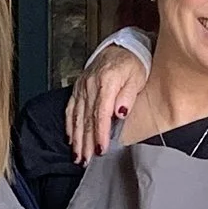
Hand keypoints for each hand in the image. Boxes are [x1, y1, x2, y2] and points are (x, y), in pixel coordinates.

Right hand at [64, 43, 145, 165]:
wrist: (122, 48)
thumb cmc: (133, 64)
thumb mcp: (137, 77)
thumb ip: (128, 96)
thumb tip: (120, 113)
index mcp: (106, 82)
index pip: (101, 113)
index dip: (100, 133)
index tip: (100, 149)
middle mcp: (90, 85)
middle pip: (86, 118)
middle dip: (85, 142)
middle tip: (86, 161)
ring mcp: (82, 87)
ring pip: (77, 117)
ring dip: (77, 138)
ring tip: (78, 156)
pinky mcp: (78, 89)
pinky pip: (71, 109)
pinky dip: (70, 126)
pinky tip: (70, 139)